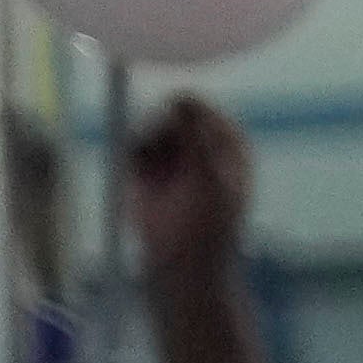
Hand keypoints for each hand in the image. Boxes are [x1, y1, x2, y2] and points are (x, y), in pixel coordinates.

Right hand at [119, 98, 256, 304]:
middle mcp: (204, 140)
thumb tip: (182, 97)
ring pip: (147, 124)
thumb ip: (196, 138)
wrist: (184, 265)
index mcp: (229, 142)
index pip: (196, 106)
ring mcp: (176, 150)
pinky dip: (133, 157)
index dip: (177, 118)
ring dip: (145, 147)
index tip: (174, 139)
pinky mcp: (150, 161)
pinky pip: (133, 142)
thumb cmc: (206, 229)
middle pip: (167, 110)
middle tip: (162, 162)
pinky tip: (142, 178)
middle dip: (158, 133)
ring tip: (155, 177)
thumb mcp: (207, 181)